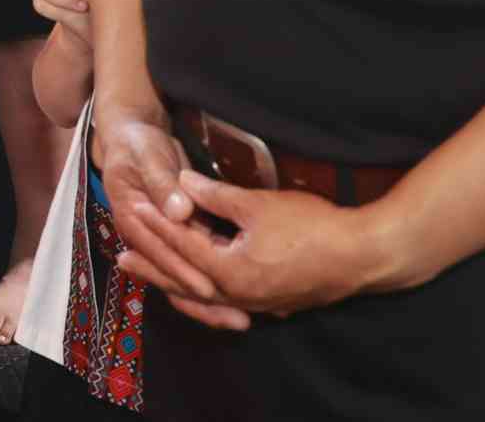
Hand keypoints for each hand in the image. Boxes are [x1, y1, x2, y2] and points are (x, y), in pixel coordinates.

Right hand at [92, 104, 242, 328]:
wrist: (134, 138)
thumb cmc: (139, 145)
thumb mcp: (147, 157)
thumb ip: (163, 184)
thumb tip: (179, 212)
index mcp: (131, 219)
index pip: (158, 251)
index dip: (183, 270)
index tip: (209, 287)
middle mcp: (145, 237)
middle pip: (173, 275)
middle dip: (204, 301)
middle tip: (238, 319)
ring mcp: (162, 241)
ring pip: (185, 277)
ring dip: (213, 301)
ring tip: (244, 320)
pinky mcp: (179, 237)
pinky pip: (196, 265)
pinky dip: (216, 280)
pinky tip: (243, 297)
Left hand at [131, 170, 409, 322]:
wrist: (362, 256)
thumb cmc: (312, 227)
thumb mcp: (257, 205)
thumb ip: (215, 195)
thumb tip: (181, 182)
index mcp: (230, 271)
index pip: (182, 246)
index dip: (156, 226)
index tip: (133, 210)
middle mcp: (238, 294)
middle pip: (184, 281)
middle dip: (153, 267)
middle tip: (121, 259)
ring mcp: (256, 303)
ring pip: (204, 297)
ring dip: (175, 283)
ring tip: (151, 275)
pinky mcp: (271, 302)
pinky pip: (224, 302)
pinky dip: (203, 295)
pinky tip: (199, 287)